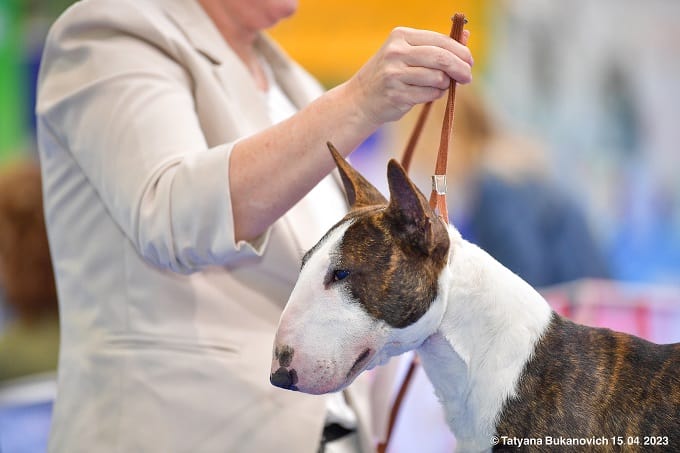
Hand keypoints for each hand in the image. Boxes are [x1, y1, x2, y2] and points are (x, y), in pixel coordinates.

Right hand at [345, 27, 472, 126]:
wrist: (361, 99)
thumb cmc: (390, 74)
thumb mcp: (408, 53)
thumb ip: (436, 45)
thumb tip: (467, 36)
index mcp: (401, 36)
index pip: (440, 40)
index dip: (460, 51)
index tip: (469, 61)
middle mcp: (396, 52)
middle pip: (442, 58)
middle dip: (460, 68)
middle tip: (467, 77)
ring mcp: (395, 74)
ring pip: (438, 78)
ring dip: (445, 84)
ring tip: (439, 86)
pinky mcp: (397, 94)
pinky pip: (430, 94)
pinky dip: (435, 95)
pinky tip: (427, 94)